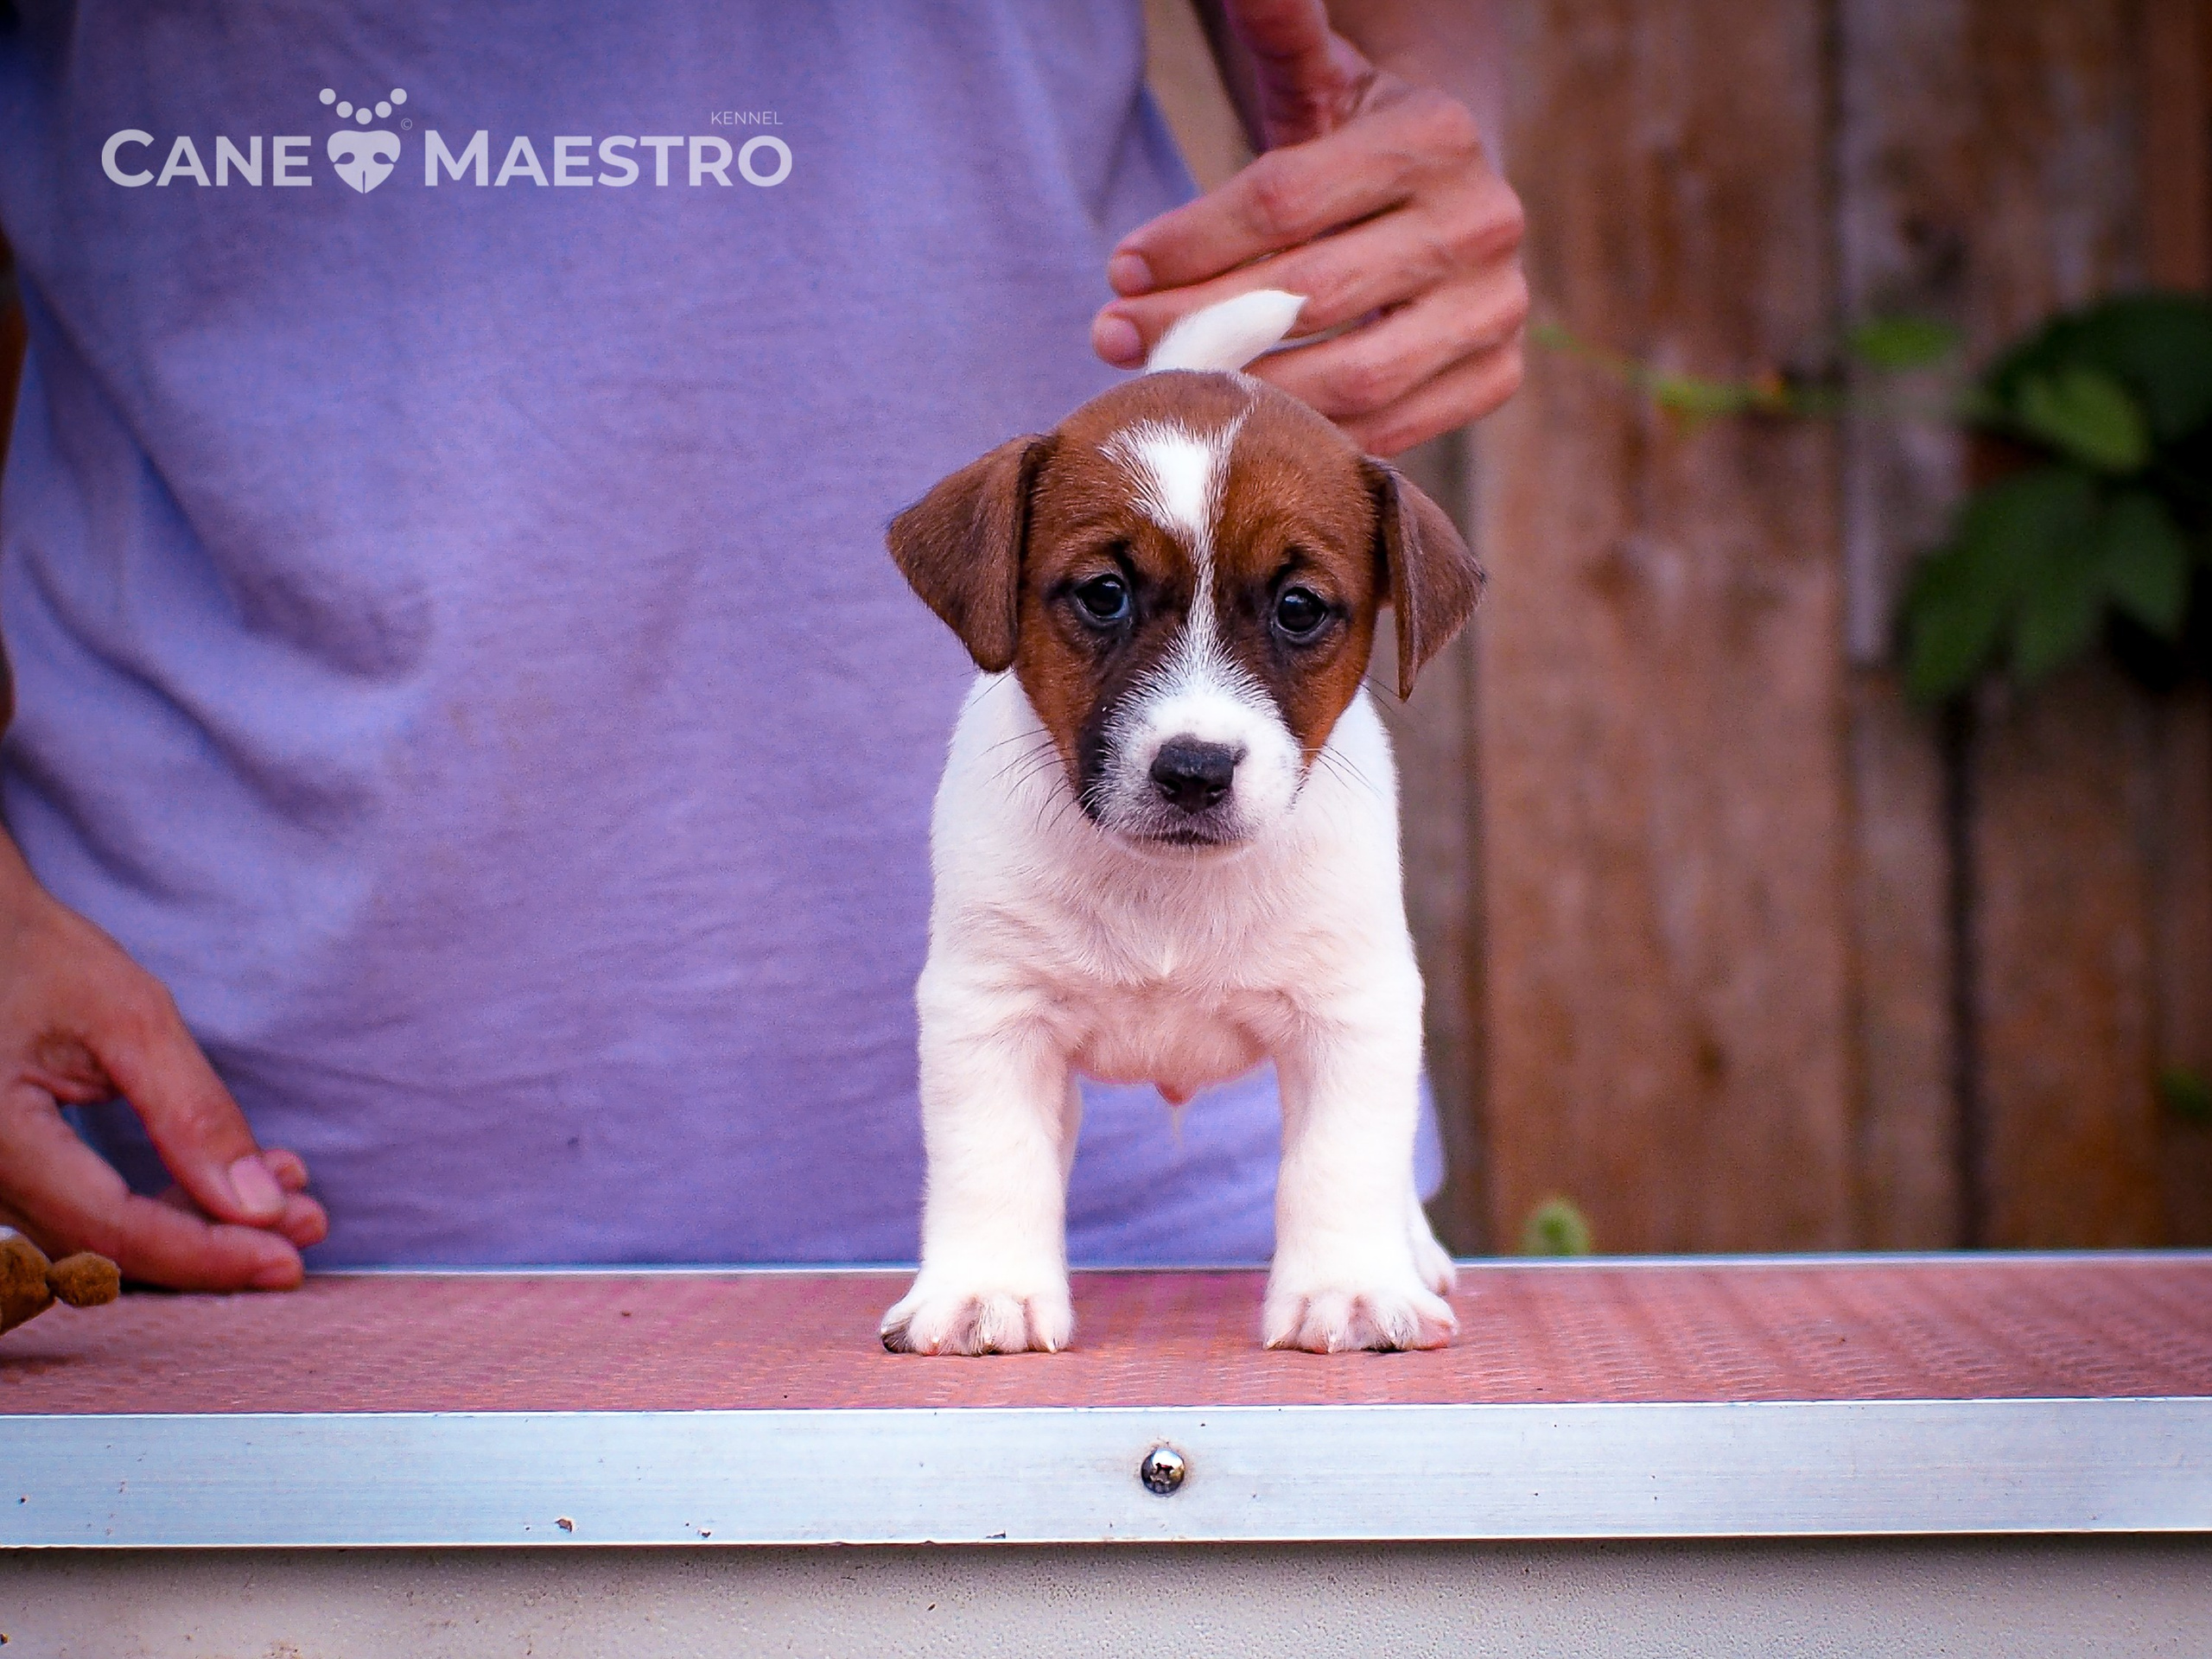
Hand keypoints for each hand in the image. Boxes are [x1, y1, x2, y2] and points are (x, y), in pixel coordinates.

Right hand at [0, 843, 326, 1289]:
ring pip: (98, 1238)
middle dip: (216, 1243)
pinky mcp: (8, 1171)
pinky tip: (226, 1184)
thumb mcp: (128, 1018)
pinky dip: (158, 1206)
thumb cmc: (37, 956)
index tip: (290, 1259)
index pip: (112, 1230)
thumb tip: (262, 1206)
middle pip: (107, 1248)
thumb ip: (193, 1114)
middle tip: (308, 1224)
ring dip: (196, 1226)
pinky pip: (84, 1213)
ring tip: (286, 1194)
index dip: (208, 1254)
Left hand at [1092, 0, 1525, 455]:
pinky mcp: (1496, 375)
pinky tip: (1239, 423)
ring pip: (1350, 378)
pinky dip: (1305, 435)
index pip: (1284, 201)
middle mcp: (1484, 222)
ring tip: (1165, 384)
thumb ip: (1281, 32)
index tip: (1117, 269)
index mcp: (1438, 133)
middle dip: (1198, 322)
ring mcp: (1498, 309)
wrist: (1443, 194)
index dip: (1190, 241)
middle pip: (1309, 294)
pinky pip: (1386, 432)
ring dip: (1243, 394)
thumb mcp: (1317, 78)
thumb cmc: (1353, 140)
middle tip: (1114, 336)